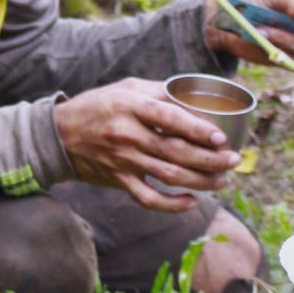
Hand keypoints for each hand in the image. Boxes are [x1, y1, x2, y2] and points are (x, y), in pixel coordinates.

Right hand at [54, 77, 240, 214]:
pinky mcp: (119, 180)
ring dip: (199, 181)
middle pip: (175, 151)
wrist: (60, 134)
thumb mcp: (127, 88)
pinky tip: (191, 202)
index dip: (197, 128)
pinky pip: (148, 198)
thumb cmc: (100, 105)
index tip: (220, 137)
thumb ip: (160, 92)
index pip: (169, 118)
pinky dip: (171, 204)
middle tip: (232, 160)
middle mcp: (128, 134)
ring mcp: (123, 160)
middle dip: (208, 159)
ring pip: (167, 176)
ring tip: (221, 180)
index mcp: (131, 106)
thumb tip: (196, 96)